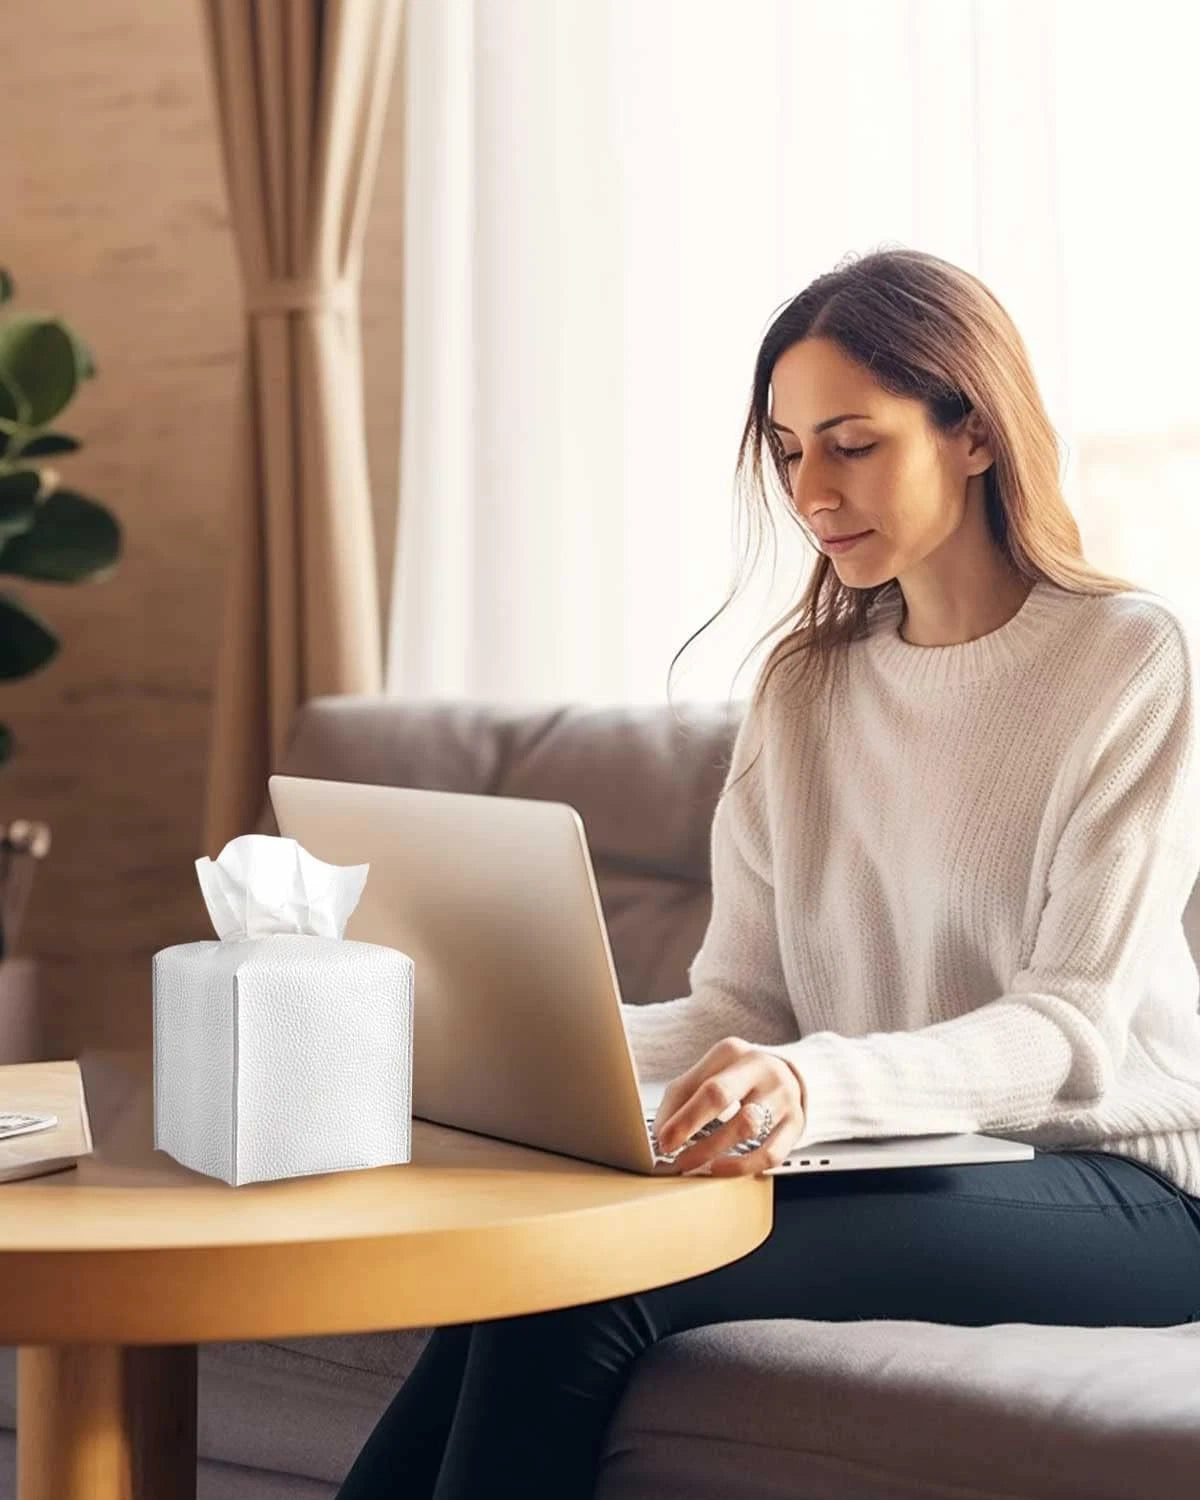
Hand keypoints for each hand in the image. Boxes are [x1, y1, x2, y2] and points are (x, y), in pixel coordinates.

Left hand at [652, 1036, 806, 1176]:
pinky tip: (722, 1169)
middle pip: (722, 1096)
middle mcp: (760, 1068)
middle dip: (694, 1130)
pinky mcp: (796, 1122)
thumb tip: (660, 1132)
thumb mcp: (709, 1074)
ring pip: (748, 1127)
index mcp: (732, 1052)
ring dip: (716, 1152)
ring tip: (697, 1165)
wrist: (786, 1074)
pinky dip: (743, 1166)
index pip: (703, 1086)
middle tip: (677, 1157)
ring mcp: (782, 1095)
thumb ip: (681, 1097)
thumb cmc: (738, 1078)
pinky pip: (770, 1153)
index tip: (664, 1142)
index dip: (681, 1119)